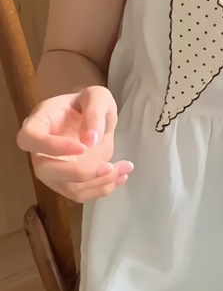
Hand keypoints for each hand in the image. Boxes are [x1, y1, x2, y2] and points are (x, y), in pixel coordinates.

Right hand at [17, 86, 132, 202]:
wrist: (94, 119)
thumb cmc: (89, 104)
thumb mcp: (98, 96)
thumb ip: (95, 111)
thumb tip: (91, 140)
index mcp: (40, 122)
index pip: (29, 138)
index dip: (52, 147)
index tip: (83, 146)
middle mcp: (40, 150)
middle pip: (45, 171)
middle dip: (79, 173)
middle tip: (108, 166)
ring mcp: (52, 169)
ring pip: (66, 187)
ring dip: (98, 183)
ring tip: (124, 168)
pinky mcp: (66, 182)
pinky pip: (80, 194)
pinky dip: (102, 188)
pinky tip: (121, 176)